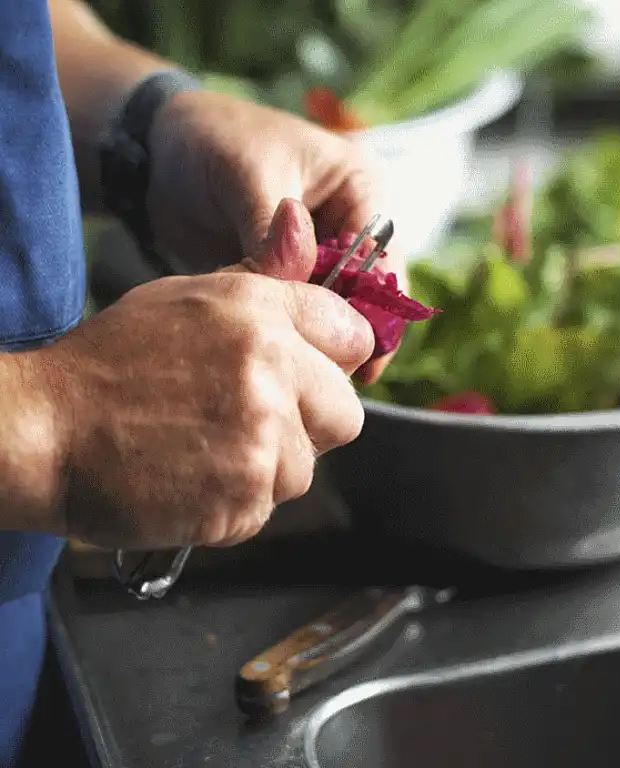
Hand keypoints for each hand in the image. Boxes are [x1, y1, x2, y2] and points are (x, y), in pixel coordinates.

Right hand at [36, 215, 373, 549]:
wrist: (43, 430)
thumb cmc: (111, 364)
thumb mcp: (187, 297)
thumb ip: (260, 278)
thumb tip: (302, 224)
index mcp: (260, 311)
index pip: (353, 334)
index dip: (336, 361)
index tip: (315, 376)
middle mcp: (272, 368)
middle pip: (346, 413)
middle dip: (310, 424)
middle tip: (256, 424)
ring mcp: (262, 436)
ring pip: (306, 468)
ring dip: (268, 469)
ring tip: (207, 451)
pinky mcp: (245, 497)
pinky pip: (268, 507)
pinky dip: (237, 504)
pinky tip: (193, 479)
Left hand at [146, 90, 403, 383]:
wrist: (159, 151)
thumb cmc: (213, 139)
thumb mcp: (248, 175)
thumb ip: (270, 233)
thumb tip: (290, 288)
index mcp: (360, 190)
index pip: (382, 261)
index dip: (371, 308)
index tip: (348, 346)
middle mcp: (349, 227)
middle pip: (367, 296)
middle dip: (346, 331)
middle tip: (324, 369)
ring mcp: (319, 258)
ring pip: (333, 312)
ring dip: (315, 336)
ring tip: (296, 365)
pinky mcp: (287, 280)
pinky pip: (298, 315)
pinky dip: (288, 333)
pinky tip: (272, 351)